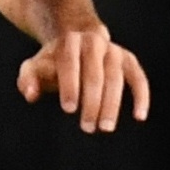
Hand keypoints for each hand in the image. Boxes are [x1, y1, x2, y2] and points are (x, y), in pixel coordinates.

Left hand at [18, 27, 150, 133]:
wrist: (77, 43)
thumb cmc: (53, 63)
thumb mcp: (35, 66)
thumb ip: (28, 79)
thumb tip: (31, 94)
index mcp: (70, 41)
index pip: (70, 62)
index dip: (70, 85)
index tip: (69, 109)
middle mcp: (94, 42)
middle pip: (95, 73)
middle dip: (92, 102)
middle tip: (88, 127)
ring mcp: (114, 51)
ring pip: (116, 78)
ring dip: (112, 105)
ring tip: (105, 128)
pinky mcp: (129, 61)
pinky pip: (138, 78)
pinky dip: (141, 97)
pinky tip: (139, 117)